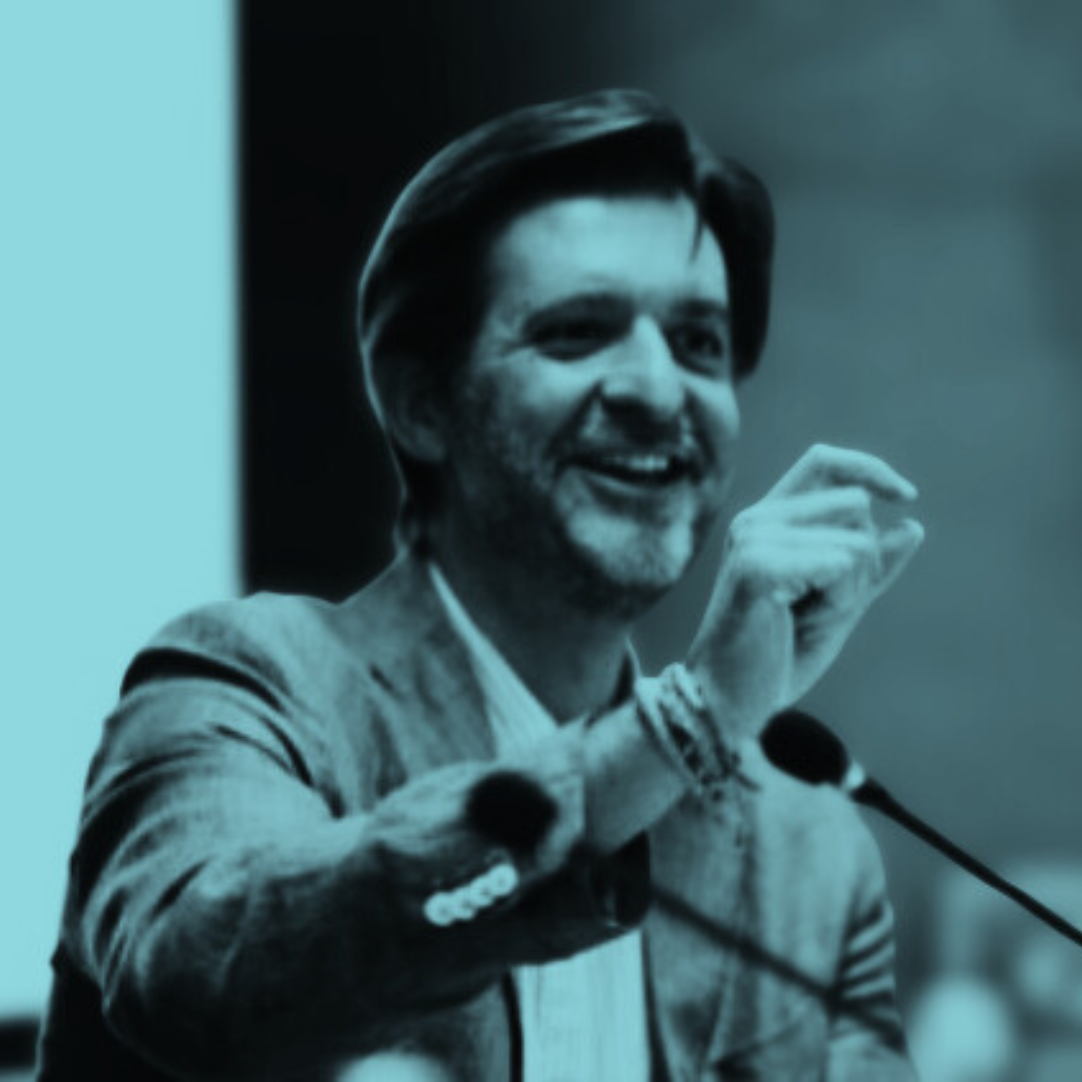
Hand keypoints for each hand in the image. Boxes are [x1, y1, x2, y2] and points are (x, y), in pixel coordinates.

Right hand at [687, 443, 923, 741]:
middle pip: (855, 506)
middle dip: (864, 561)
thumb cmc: (776, 656)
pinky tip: (801, 621)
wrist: (729, 703)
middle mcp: (757, 519)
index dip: (871, 470)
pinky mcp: (756, 567)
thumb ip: (872, 566)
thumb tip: (911, 526)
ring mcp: (753, 539)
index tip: (907, 498)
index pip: (824, 462)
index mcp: (769, 519)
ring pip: (855, 542)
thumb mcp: (838, 606)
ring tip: (802, 619)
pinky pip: (840, 564)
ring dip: (849, 590)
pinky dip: (838, 600)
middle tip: (822, 607)